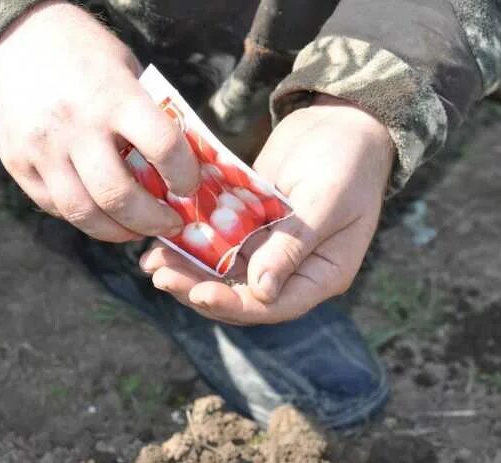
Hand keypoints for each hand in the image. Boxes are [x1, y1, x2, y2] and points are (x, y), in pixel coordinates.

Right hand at [0, 1, 198, 241]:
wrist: (13, 37)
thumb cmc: (85, 54)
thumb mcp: (128, 71)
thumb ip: (151, 116)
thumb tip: (182, 165)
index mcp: (113, 97)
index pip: (163, 147)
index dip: (185, 175)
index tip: (191, 186)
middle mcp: (76, 127)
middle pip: (120, 196)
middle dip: (154, 221)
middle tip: (171, 224)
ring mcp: (42, 149)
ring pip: (85, 214)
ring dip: (121, 232)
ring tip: (140, 230)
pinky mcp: (17, 164)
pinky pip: (57, 208)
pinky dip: (87, 218)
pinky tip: (105, 214)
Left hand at [140, 95, 393, 323]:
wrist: (343, 119)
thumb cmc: (348, 160)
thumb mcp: (326, 200)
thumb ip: (293, 245)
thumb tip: (261, 291)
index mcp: (322, 274)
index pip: (275, 305)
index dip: (235, 305)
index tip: (199, 293)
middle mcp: (295, 268)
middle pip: (242, 293)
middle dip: (199, 288)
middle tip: (160, 277)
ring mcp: (272, 245)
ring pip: (225, 270)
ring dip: (189, 268)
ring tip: (151, 262)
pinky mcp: (254, 222)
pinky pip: (220, 239)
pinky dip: (194, 240)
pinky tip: (164, 235)